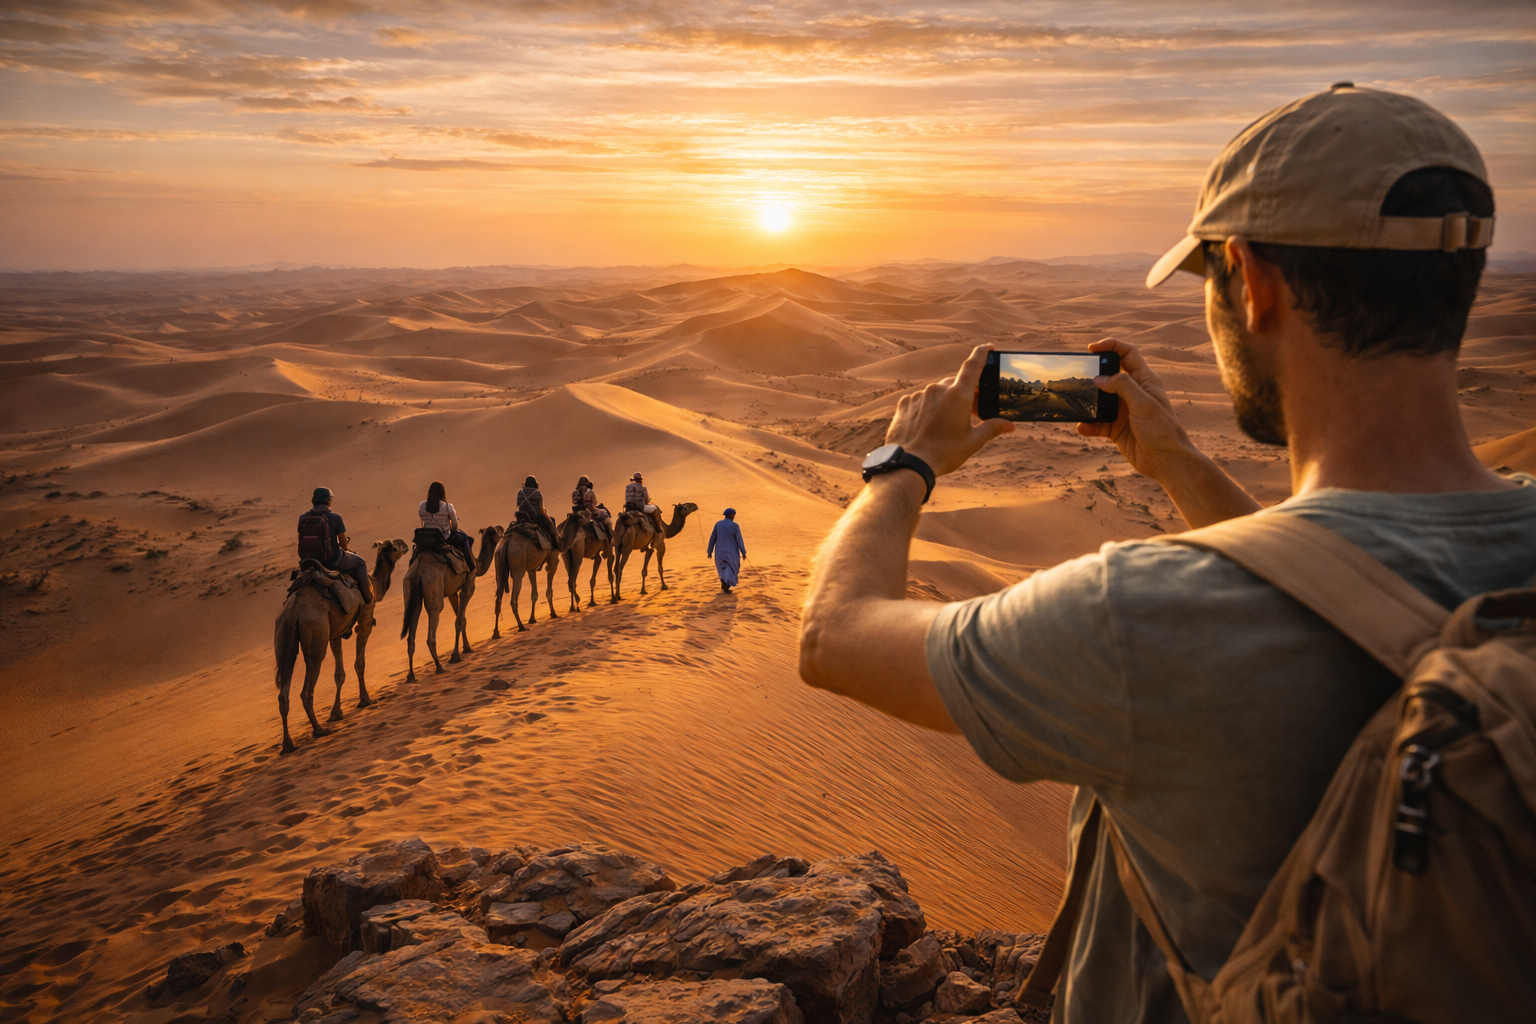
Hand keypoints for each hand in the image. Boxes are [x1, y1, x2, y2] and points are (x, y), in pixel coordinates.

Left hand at [886, 346, 1013, 475]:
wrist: (909, 464)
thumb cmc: (944, 453)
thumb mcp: (972, 442)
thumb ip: (992, 428)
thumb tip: (1010, 426)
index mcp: (958, 395)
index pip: (973, 365)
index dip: (982, 353)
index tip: (989, 347)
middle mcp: (938, 389)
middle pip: (955, 383)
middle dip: (963, 394)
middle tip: (967, 413)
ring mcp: (919, 395)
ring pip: (937, 392)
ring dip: (944, 402)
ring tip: (944, 426)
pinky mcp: (904, 403)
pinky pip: (920, 400)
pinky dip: (927, 408)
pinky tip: (927, 426)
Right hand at [1077, 338, 1201, 481]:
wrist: (1166, 461)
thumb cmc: (1162, 429)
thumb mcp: (1143, 403)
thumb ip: (1122, 386)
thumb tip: (1099, 379)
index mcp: (1144, 380)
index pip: (1127, 354)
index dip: (1111, 346)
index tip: (1092, 348)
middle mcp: (1133, 393)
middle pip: (1109, 375)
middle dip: (1093, 374)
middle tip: (1079, 375)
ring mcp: (1123, 410)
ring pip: (1099, 400)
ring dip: (1088, 402)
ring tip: (1077, 403)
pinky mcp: (1116, 428)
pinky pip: (1097, 423)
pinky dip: (1088, 425)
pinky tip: (1083, 428)